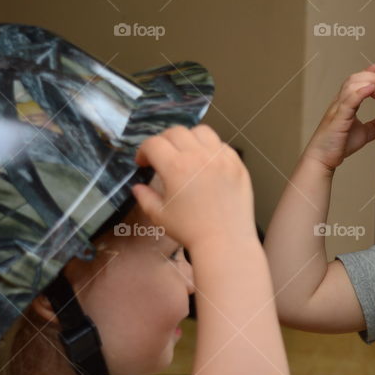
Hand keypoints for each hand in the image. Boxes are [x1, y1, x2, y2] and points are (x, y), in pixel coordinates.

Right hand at [131, 125, 255, 248]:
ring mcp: (221, 158)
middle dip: (163, 141)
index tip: (143, 163)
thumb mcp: (160, 215)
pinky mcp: (237, 164)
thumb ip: (145, 197)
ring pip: (201, 132)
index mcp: (176, 167)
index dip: (143, 151)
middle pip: (176, 132)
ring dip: (188, 138)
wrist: (226, 242)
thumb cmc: (191, 231)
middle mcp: (199, 157)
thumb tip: (138, 187)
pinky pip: (222, 145)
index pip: (153, 144)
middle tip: (161, 156)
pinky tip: (206, 163)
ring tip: (185, 154)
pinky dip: (211, 148)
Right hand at [304, 62, 374, 170]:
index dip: (368, 71)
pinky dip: (360, 92)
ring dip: (370, 83)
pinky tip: (371, 89)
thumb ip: (374, 126)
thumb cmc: (337, 146)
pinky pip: (349, 100)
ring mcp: (338, 109)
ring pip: (352, 85)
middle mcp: (340, 103)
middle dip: (373, 77)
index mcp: (345, 104)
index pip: (356, 81)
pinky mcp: (338, 118)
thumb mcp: (363, 134)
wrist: (322, 159)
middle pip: (355, 79)